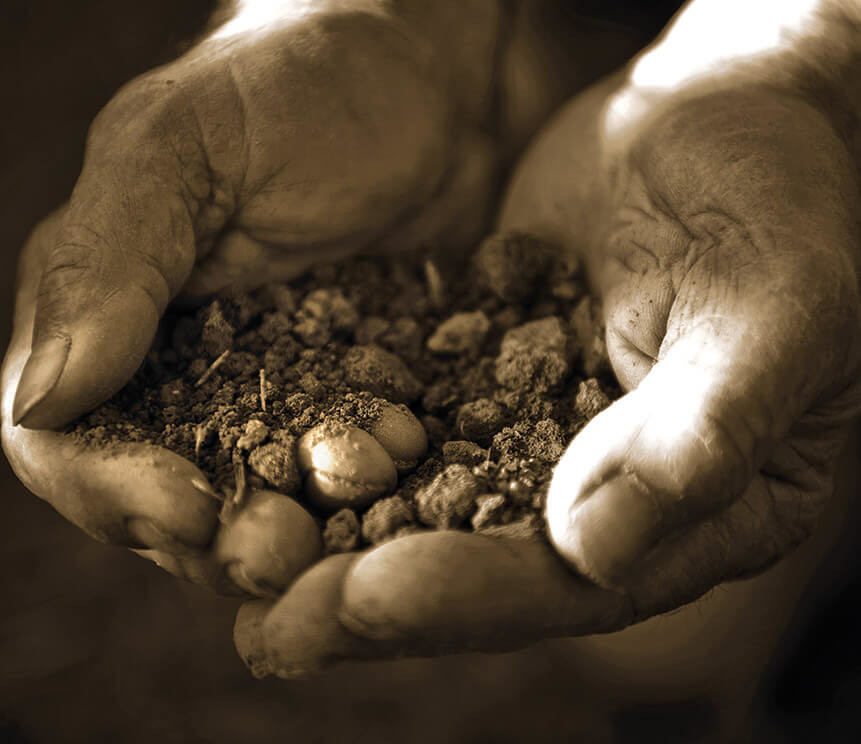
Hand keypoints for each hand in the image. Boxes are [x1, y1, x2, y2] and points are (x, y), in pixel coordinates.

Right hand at [1, 4, 499, 590]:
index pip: (69, 442)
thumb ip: (106, 262)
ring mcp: (284, 396)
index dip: (114, 492)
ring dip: (300, 535)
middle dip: (216, 539)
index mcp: (113, 321)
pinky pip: (357, 478)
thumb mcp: (183, 144)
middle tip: (282, 549)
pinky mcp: (366, 399)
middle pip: (167, 499)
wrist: (432, 77)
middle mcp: (188, 375)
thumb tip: (45, 398)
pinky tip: (409, 489)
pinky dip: (374, 501)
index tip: (190, 511)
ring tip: (352, 522)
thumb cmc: (302, 83)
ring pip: (264, 506)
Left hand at [233, 71, 860, 675]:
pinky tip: (263, 460)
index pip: (580, 580)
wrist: (713, 119)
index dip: (472, 595)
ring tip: (240, 563)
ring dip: (337, 538)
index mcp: (704, 508)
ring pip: (432, 505)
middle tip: (269, 625)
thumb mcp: (774, 306)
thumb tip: (594, 545)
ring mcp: (544, 436)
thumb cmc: (779, 200)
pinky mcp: (486, 377)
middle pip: (489, 565)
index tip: (364, 599)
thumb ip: (703, 427)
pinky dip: (339, 445)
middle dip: (376, 595)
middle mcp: (615, 492)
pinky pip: (408, 423)